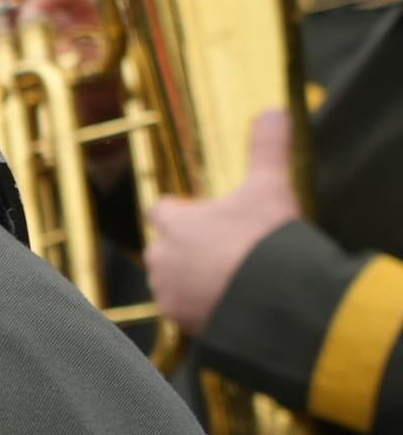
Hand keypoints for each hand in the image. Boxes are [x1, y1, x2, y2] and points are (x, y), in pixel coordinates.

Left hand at [146, 108, 302, 332]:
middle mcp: (162, 258)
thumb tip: (275, 111)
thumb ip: (268, 147)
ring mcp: (169, 293)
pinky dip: (203, 307)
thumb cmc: (265, 240)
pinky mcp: (182, 322)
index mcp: (173, 223)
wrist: (273, 300)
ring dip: (194, 278)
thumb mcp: (270, 185)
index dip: (178, 209)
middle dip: (189, 246)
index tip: (198, 212)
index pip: (160, 209)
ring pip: (174, 281)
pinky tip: (230, 302)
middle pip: (166, 247)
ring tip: (231, 276)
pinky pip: (186, 312)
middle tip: (225, 247)